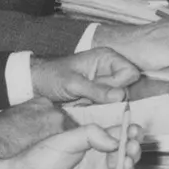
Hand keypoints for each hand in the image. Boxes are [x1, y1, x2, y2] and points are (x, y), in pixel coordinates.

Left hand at [0, 121, 128, 168]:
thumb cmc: (36, 161)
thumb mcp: (63, 140)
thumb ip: (89, 134)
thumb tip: (114, 140)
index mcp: (88, 143)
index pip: (115, 135)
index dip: (128, 132)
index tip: (135, 131)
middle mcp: (94, 159)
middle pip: (124, 152)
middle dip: (133, 148)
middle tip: (132, 147)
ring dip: (130, 164)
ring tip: (127, 160)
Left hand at [23, 44, 142, 106]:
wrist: (37, 84)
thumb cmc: (52, 76)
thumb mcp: (73, 83)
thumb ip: (97, 90)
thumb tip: (120, 96)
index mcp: (107, 58)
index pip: (130, 73)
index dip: (120, 85)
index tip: (105, 91)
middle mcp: (111, 70)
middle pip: (127, 88)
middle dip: (111, 98)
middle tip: (90, 98)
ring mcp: (107, 84)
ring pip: (119, 101)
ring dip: (104, 106)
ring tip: (85, 102)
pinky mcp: (102, 97)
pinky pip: (110, 107)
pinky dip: (99, 110)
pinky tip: (85, 106)